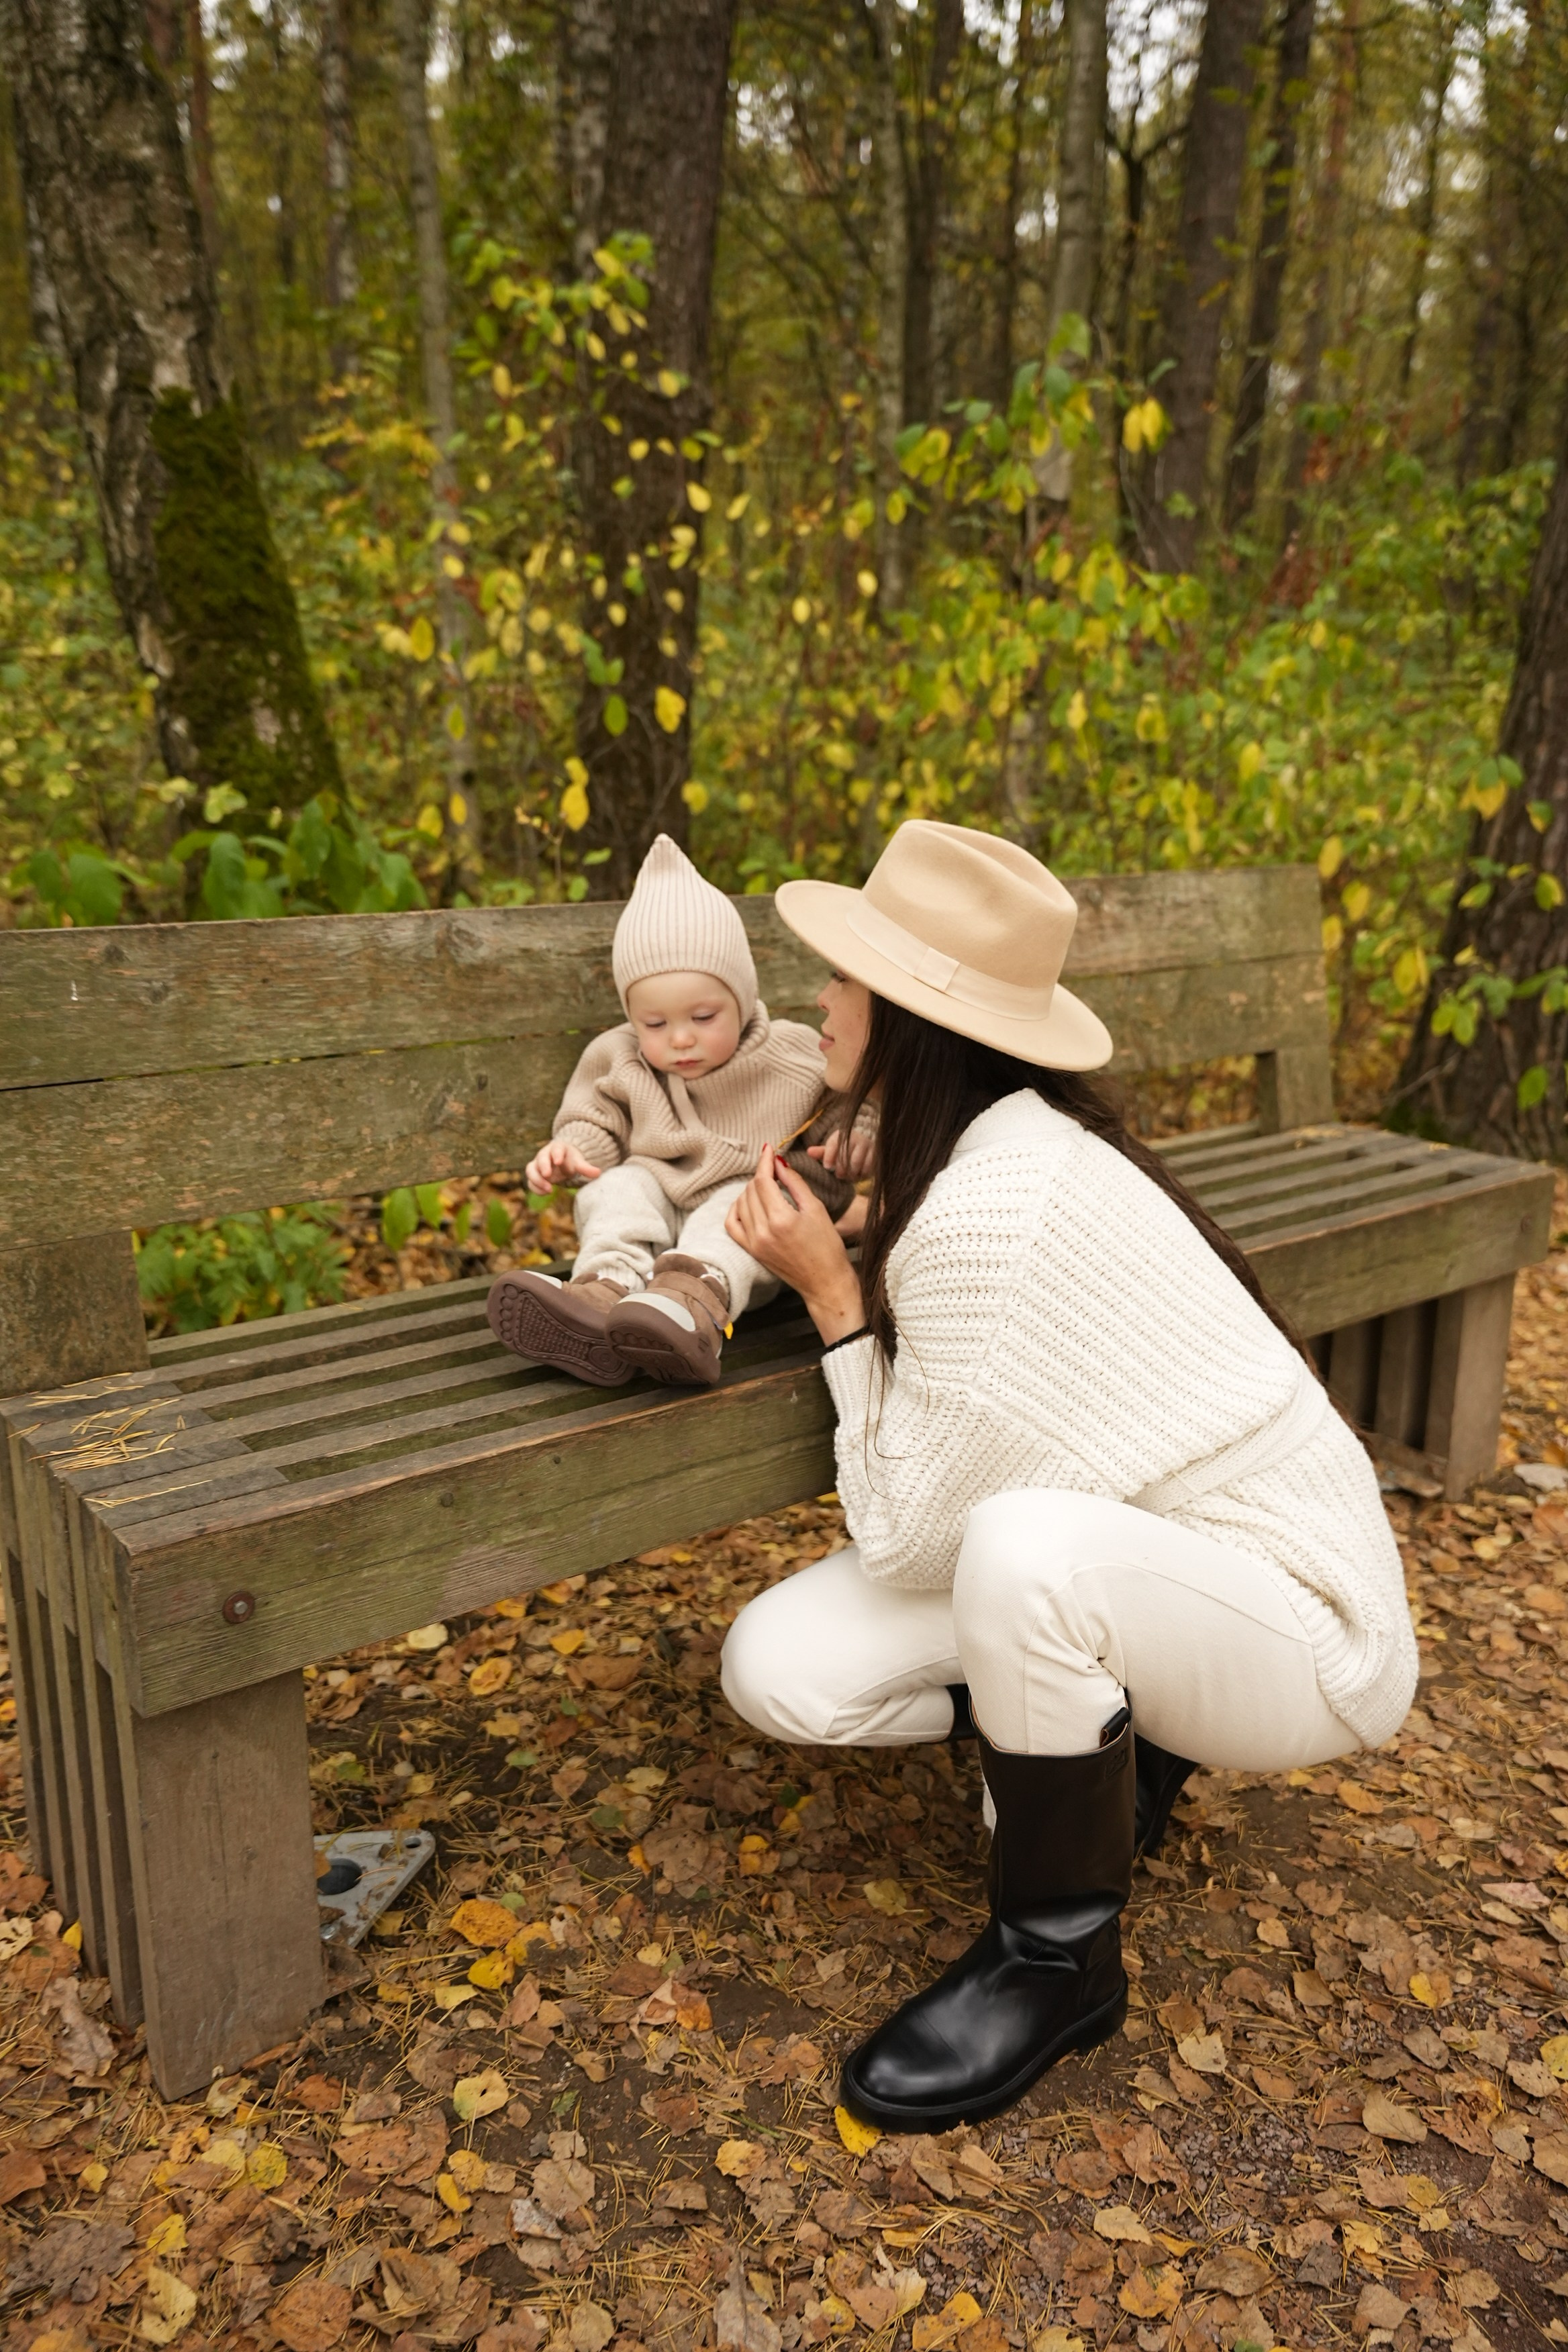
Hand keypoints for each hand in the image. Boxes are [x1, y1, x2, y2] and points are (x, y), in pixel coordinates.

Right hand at [525, 1138, 602, 1193]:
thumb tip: (598, 1173)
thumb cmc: (570, 1160)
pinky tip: (546, 1193)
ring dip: (537, 1180)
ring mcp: (537, 1164)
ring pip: (531, 1170)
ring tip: (549, 1189)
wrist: (561, 1162)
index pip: (555, 1148)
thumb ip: (586, 1168)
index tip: (558, 1161)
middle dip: (543, 1167)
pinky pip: (531, 1181)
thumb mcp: (578, 1162)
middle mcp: (544, 1154)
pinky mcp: (534, 1175)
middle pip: (540, 1158)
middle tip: (548, 1176)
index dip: (556, 1154)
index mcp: (557, 1148)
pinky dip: (536, 1188)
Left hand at [727, 1146, 864, 1342]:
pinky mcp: (751, 1251)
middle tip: (776, 1171)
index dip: (765, 1161)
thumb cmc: (827, 1246)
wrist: (825, 1282)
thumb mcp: (816, 1209)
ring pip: (741, 1203)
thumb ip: (795, 1183)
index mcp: (781, 1219)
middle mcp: (762, 1231)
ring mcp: (754, 1243)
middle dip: (762, 1175)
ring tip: (767, 1188)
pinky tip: (748, 1203)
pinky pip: (732, 1224)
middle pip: (751, 1190)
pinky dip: (737, 1209)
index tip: (768, 1149)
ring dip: (751, 1190)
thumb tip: (779, 1162)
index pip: (763, 1181)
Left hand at [809, 1125, 875, 1182]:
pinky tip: (859, 1175)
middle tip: (839, 1175)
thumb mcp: (835, 1146)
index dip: (828, 1156)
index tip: (827, 1167)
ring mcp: (868, 1144)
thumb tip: (808, 1152)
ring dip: (851, 1173)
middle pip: (844, 1156)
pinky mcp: (877, 1153)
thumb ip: (823, 1151)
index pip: (834, 1144)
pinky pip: (869, 1167)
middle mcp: (856, 1137)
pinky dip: (863, 1174)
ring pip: (856, 1163)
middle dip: (840, 1168)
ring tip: (849, 1176)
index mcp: (842, 1134)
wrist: (871, 1137)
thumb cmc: (848, 1145)